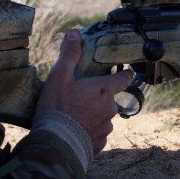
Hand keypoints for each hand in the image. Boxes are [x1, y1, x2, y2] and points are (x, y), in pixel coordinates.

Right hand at [36, 29, 133, 152]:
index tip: (123, 71)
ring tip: (74, 117)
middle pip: (110, 99)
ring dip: (93, 116)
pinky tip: (75, 132)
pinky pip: (97, 135)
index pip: (124, 78)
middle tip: (80, 98)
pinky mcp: (99, 144)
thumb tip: (74, 33)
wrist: (55, 145)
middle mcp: (110, 109)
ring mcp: (106, 128)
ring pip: (104, 118)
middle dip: (99, 98)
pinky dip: (89, 132)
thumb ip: (69, 55)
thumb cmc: (57, 108)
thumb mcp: (59, 77)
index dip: (124, 74)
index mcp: (104, 90)